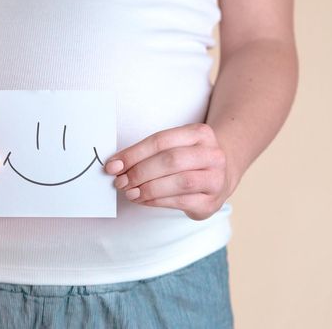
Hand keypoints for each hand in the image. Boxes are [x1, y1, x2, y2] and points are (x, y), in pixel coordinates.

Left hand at [104, 123, 234, 219]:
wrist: (221, 175)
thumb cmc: (188, 160)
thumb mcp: (174, 146)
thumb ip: (148, 153)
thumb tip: (116, 165)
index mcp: (200, 133)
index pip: (161, 140)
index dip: (133, 153)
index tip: (113, 164)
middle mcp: (213, 155)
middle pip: (170, 160)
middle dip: (139, 172)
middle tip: (120, 181)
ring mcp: (215, 179)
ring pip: (178, 182)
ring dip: (148, 188)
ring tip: (130, 192)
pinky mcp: (211, 202)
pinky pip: (180, 201)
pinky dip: (156, 201)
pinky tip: (143, 199)